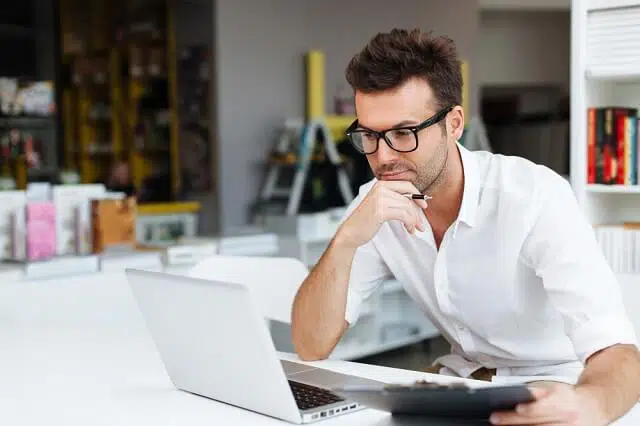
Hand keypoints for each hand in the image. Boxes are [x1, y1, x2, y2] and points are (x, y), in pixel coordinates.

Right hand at [336, 180, 427, 248]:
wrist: (350, 232)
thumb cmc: (366, 220)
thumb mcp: (380, 204)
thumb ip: (395, 199)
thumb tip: (417, 202)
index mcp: (381, 185)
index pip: (407, 185)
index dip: (418, 195)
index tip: (424, 206)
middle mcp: (380, 189)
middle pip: (409, 198)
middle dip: (417, 212)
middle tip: (420, 224)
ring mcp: (380, 199)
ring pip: (407, 207)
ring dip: (414, 220)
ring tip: (413, 229)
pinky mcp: (380, 211)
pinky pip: (403, 215)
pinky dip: (409, 223)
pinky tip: (409, 229)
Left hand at [489, 383, 607, 425]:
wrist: (592, 408)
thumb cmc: (569, 397)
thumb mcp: (554, 388)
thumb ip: (537, 391)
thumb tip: (520, 393)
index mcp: (562, 403)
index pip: (542, 408)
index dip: (528, 409)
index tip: (516, 408)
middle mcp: (565, 420)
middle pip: (536, 423)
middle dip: (513, 421)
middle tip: (495, 419)